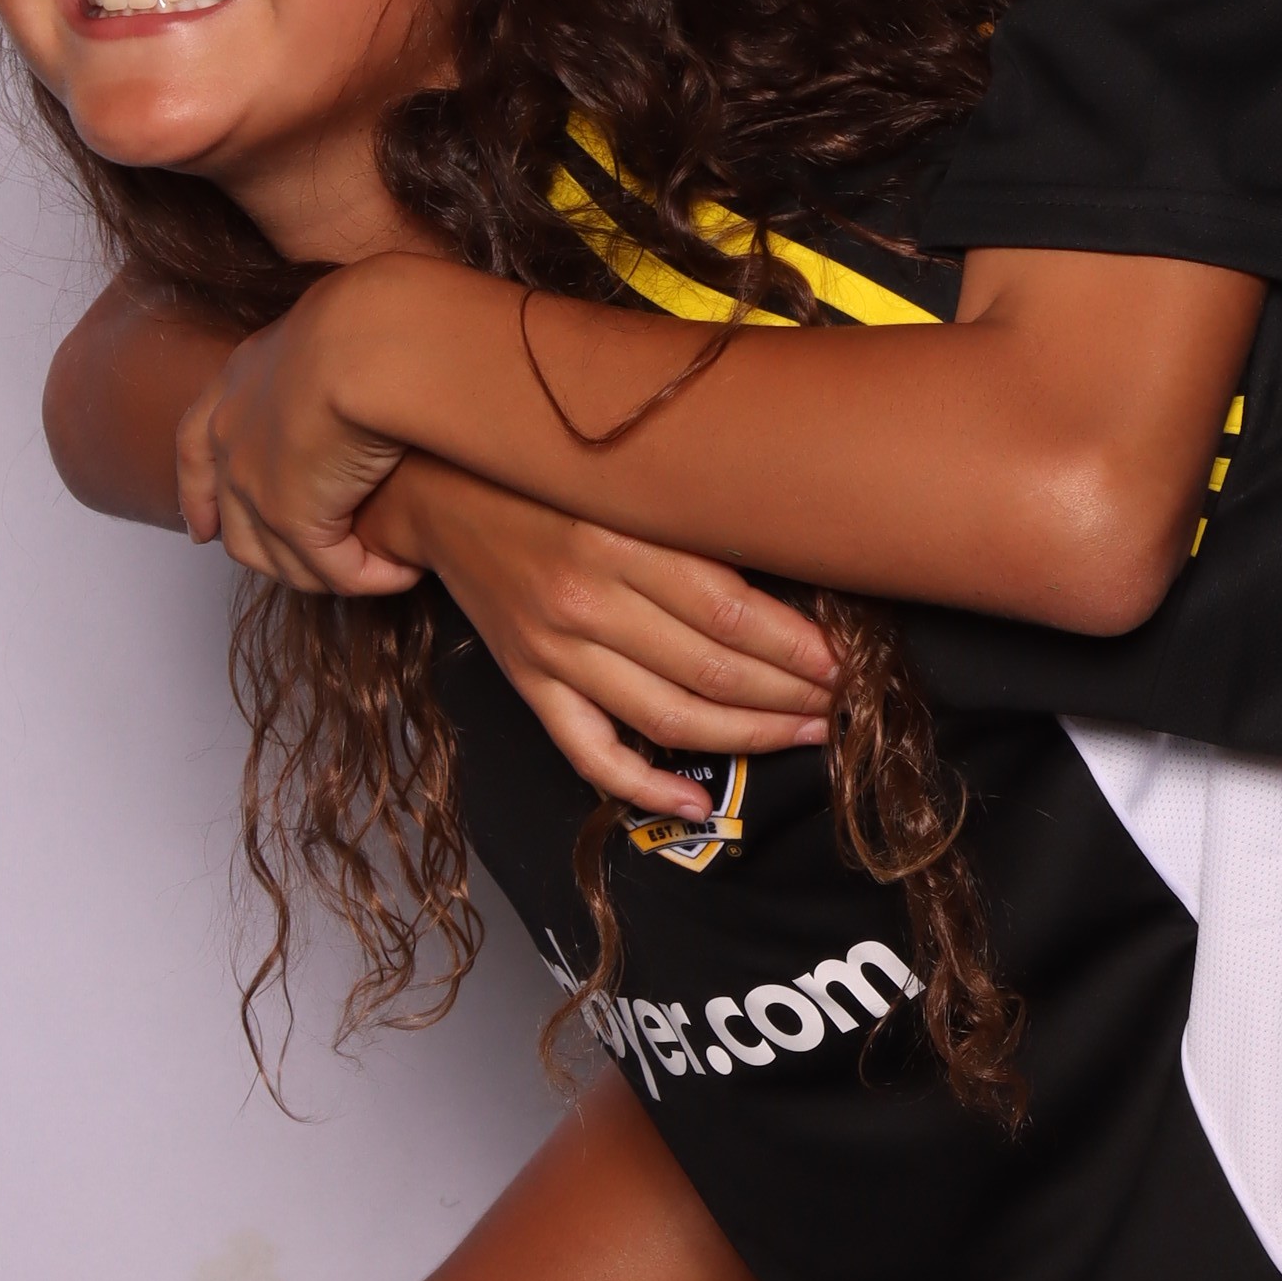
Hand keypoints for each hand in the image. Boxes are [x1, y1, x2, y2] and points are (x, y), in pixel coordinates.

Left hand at [174, 268, 425, 595]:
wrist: (367, 339)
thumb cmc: (370, 319)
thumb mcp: (333, 327)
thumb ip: (329, 353)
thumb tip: (362, 356)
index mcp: (237, 381)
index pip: (193, 448)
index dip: (195, 495)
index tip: (199, 530)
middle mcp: (232, 436)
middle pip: (230, 517)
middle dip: (258, 550)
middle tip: (301, 568)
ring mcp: (254, 482)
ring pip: (276, 556)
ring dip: (322, 570)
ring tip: (366, 569)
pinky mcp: (294, 518)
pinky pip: (332, 569)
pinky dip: (366, 577)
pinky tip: (399, 572)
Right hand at [378, 458, 835, 816]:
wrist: (438, 492)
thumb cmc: (549, 477)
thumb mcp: (626, 481)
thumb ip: (692, 522)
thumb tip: (790, 567)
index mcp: (620, 540)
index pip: (732, 613)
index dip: (798, 648)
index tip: (843, 660)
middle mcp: (586, 600)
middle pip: (712, 671)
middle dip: (790, 695)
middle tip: (841, 703)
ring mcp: (554, 653)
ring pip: (669, 718)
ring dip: (748, 737)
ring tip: (803, 735)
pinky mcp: (530, 684)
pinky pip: (591, 754)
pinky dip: (646, 787)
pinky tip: (695, 803)